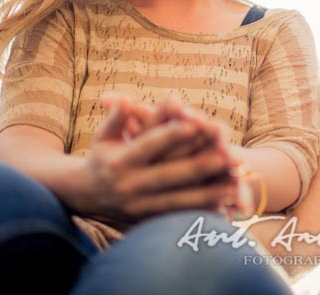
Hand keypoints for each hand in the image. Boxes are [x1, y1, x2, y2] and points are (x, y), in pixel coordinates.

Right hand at [108, 94, 258, 219]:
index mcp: (120, 161)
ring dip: (207, 193)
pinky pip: (177, 218)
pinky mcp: (147, 221)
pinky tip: (223, 207)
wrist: (85, 195)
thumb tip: (124, 99)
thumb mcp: (104, 135)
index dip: (172, 134)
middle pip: (169, 175)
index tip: (196, 123)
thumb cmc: (101, 156)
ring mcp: (139, 206)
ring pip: (178, 200)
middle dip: (199, 165)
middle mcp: (130, 186)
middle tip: (227, 155)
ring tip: (234, 184)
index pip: (150, 145)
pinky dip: (199, 213)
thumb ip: (116, 117)